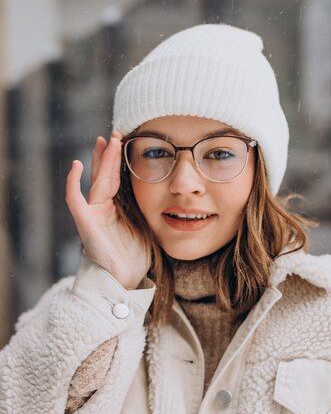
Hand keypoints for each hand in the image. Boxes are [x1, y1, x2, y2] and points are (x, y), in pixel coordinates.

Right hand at [66, 131, 150, 289]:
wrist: (124, 279)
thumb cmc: (135, 258)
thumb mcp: (148, 227)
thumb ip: (152, 211)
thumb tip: (174, 197)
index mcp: (117, 209)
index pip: (117, 179)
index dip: (120, 161)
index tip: (126, 143)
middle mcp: (102, 208)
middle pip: (106, 175)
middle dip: (110, 155)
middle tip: (115, 134)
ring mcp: (92, 214)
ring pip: (96, 181)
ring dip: (101, 161)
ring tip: (105, 141)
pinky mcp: (84, 222)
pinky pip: (74, 199)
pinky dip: (72, 182)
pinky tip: (76, 165)